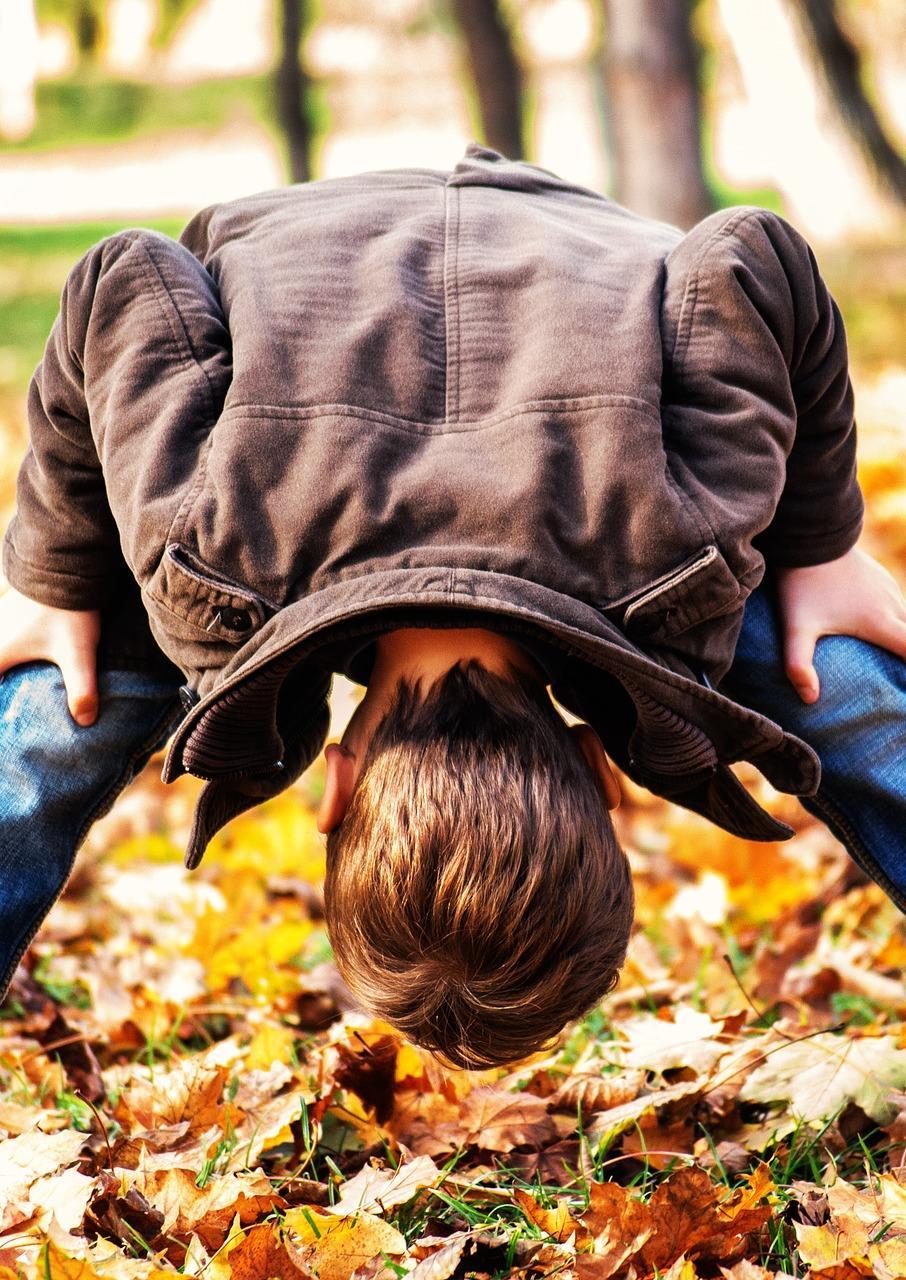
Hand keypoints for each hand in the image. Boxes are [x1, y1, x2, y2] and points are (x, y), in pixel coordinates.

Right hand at [0, 586, 101, 724]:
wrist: (65, 561)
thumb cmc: (66, 609)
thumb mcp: (77, 653)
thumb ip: (81, 688)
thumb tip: (85, 723)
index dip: (2, 707)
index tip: (10, 727)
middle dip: (6, 691)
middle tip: (17, 716)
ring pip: (3, 658)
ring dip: (9, 677)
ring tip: (19, 692)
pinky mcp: (8, 615)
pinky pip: (6, 644)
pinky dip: (12, 661)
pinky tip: (26, 668)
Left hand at [774, 545, 905, 703]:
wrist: (808, 537)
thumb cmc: (803, 585)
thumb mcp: (796, 629)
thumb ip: (798, 665)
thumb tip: (809, 699)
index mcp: (879, 622)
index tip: (905, 685)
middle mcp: (891, 604)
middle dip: (905, 655)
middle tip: (896, 674)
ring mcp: (887, 587)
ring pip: (904, 619)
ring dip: (900, 637)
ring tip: (890, 654)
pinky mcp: (878, 576)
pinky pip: (894, 604)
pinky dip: (893, 620)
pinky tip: (877, 628)